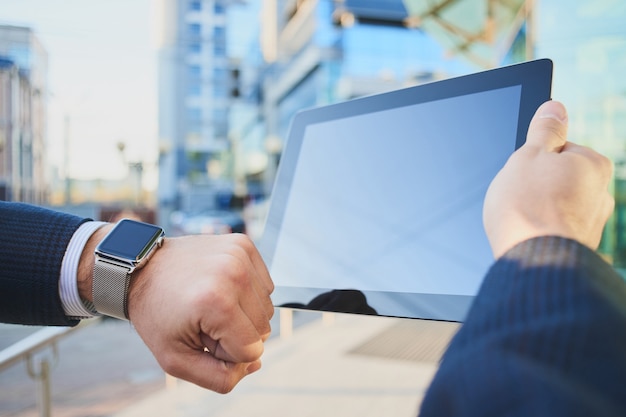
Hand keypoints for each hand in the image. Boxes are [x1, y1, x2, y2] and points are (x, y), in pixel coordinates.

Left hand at [127, 233, 273, 392]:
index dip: (225, 352)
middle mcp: (234, 273)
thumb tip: (256, 363)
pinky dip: (247, 293)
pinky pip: (265, 286)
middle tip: (203, 320)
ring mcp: (240, 255)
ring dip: (243, 314)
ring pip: (267, 308)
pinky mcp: (244, 244)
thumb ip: (219, 377)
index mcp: (216, 303)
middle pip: (264, 330)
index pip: (252, 350)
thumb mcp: (176, 360)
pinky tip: (221, 288)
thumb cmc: (157, 314)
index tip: (199, 335)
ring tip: (211, 303)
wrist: (142, 268)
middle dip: (236, 334)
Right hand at [483, 100, 613, 258]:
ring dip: (539, 209)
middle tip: (517, 195)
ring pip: (557, 205)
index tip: (520, 173)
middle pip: (559, 178)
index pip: (559, 150)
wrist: (532, 261)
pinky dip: (542, 230)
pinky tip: (527, 235)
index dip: (533, 159)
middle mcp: (601, 194)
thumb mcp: (529, 156)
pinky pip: (556, 229)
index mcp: (593, 165)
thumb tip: (555, 106)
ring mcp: (593, 223)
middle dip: (537, 185)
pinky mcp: (581, 247)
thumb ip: (544, 130)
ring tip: (521, 219)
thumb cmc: (528, 207)